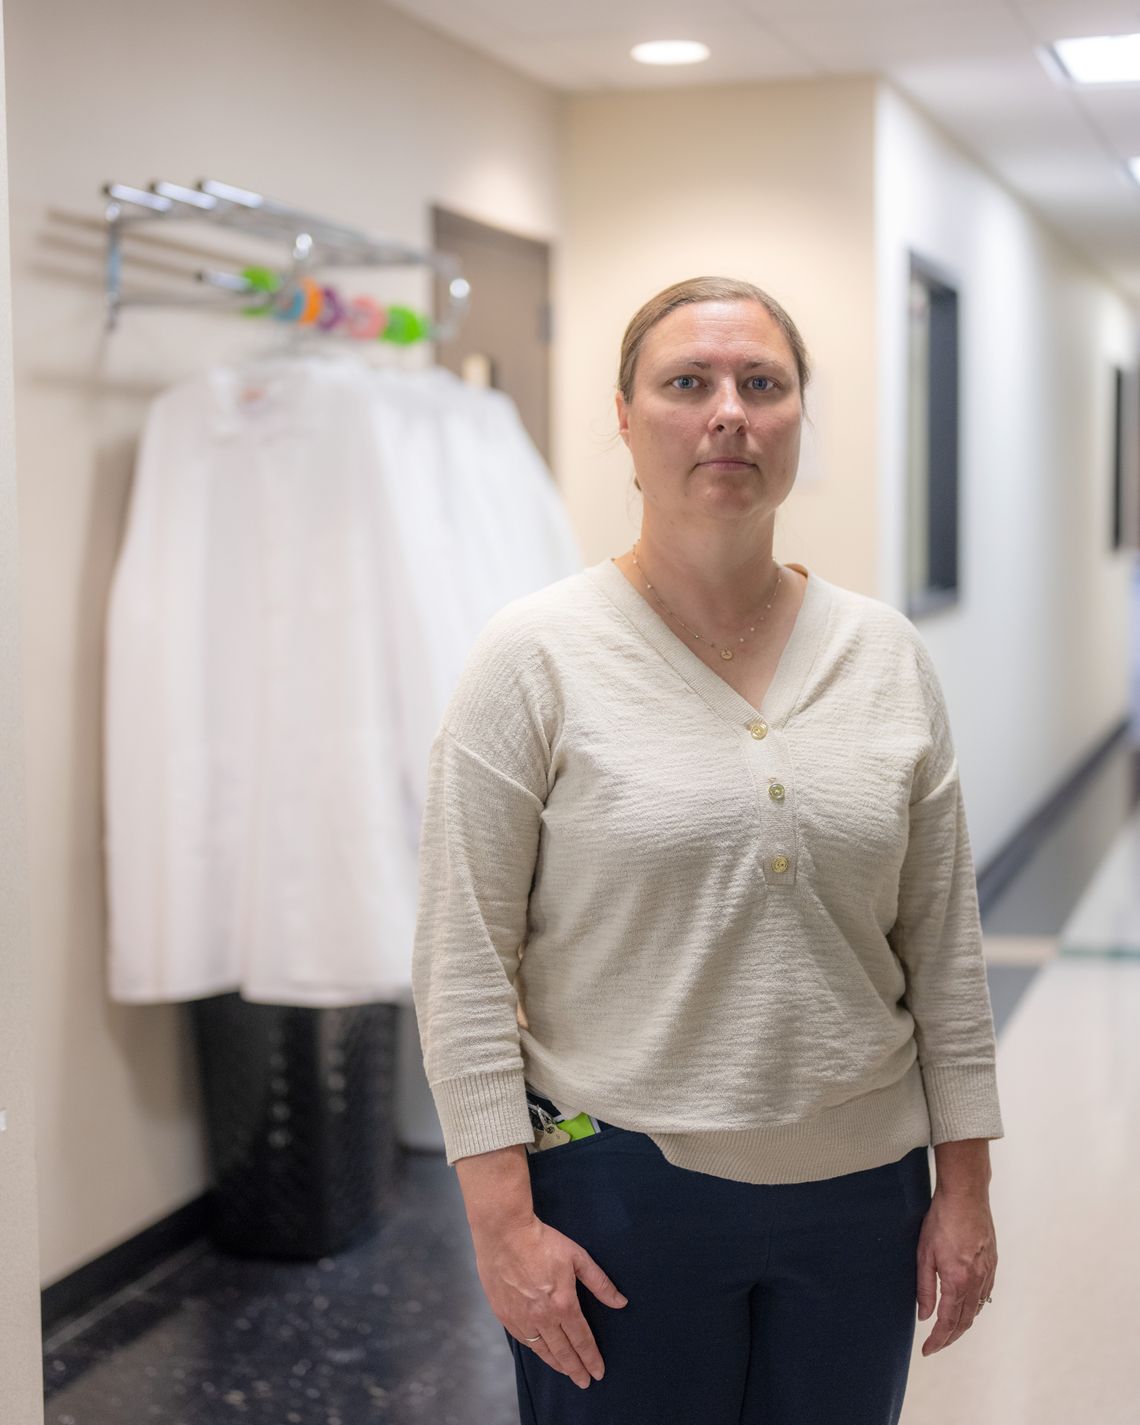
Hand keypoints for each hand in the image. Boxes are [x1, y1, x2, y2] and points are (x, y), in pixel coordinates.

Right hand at [472, 1213, 628, 1388]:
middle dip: (576, 1369)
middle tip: (585, 1382)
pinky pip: (523, 1340)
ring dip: (557, 1364)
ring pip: (542, 1350)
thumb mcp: (577, 1256)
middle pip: (563, 1352)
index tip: (599, 1372)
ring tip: (567, 1372)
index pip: (582, 1340)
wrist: (504, 1233)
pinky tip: (542, 1352)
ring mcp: (521, 1318)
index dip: (592, 1358)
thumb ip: (599, 1282)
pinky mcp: (504, 1314)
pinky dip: (536, 1350)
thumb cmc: (542, 1241)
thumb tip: (620, 1302)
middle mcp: (542, 1317)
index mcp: (563, 1304)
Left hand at [916, 1187, 996, 1354]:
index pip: (948, 1322)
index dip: (938, 1340)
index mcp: (958, 1280)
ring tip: (948, 1331)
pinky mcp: (992, 1263)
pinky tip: (966, 1307)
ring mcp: (988, 1272)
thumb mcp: (924, 1253)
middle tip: (935, 1345)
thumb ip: (924, 1287)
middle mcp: (977, 1281)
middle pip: (965, 1321)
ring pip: (977, 1309)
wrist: (966, 1195)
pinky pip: (985, 1294)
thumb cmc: (942, 1219)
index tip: (927, 1350)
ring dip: (963, 1325)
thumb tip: (924, 1315)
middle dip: (950, 1338)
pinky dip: (975, 1307)